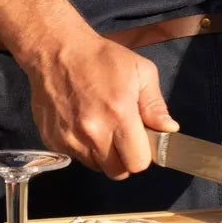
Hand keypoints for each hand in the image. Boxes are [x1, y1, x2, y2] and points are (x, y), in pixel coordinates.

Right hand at [21, 27, 178, 179]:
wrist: (56, 51)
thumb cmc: (101, 58)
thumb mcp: (140, 70)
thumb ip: (155, 104)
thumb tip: (168, 129)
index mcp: (119, 114)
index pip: (138, 162)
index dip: (142, 154)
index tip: (140, 140)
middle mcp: (93, 132)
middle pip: (117, 171)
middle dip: (123, 157)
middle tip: (121, 134)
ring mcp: (70, 139)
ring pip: (95, 167)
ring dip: (102, 154)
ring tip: (100, 126)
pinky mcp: (53, 141)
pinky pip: (75, 158)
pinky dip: (82, 148)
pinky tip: (82, 123)